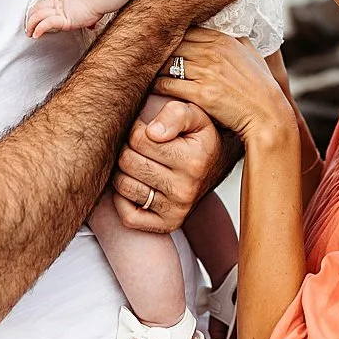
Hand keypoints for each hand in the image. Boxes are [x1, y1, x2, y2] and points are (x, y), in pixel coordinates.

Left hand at [25, 0, 99, 37]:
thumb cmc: (95, 2)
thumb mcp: (88, 11)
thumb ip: (88, 19)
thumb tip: (92, 25)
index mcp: (62, 1)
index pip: (44, 5)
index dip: (35, 11)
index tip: (32, 19)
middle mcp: (58, 5)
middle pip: (37, 9)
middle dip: (30, 18)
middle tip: (27, 28)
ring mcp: (60, 12)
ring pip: (38, 16)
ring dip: (31, 25)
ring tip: (29, 33)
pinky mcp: (63, 19)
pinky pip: (47, 24)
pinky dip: (39, 29)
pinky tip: (36, 35)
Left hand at [109, 95, 225, 231]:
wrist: (215, 163)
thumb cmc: (198, 137)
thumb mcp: (195, 115)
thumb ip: (175, 114)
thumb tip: (153, 133)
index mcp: (193, 161)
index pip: (138, 139)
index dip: (136, 129)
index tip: (145, 129)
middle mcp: (186, 190)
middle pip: (127, 161)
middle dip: (128, 148)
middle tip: (139, 146)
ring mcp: (176, 211)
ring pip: (123, 185)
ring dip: (123, 170)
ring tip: (138, 162)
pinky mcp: (167, 225)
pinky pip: (129, 216)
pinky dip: (123, 200)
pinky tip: (136, 183)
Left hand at [152, 27, 293, 143]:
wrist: (269, 116)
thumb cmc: (261, 87)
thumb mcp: (251, 54)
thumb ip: (234, 39)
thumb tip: (224, 27)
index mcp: (223, 40)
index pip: (185, 31)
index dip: (170, 37)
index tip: (160, 43)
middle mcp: (213, 52)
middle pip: (172, 45)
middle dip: (158, 51)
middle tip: (144, 56)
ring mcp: (207, 73)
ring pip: (166, 64)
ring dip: (154, 68)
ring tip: (144, 72)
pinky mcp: (201, 94)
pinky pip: (167, 85)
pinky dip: (157, 86)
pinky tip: (152, 89)